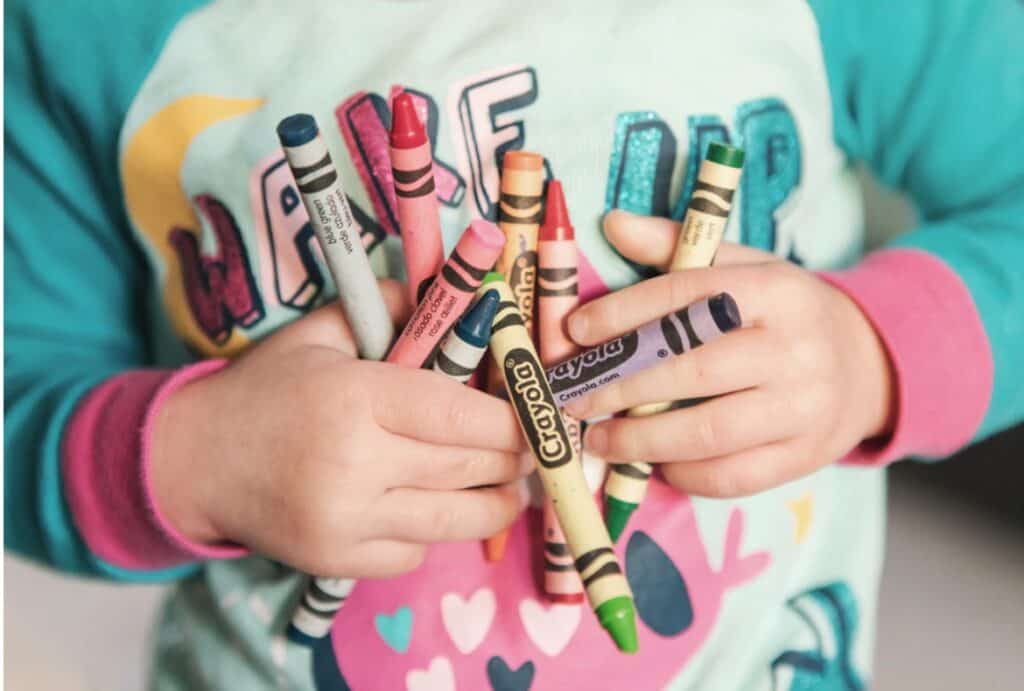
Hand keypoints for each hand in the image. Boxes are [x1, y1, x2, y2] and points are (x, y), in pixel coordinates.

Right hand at [151, 279, 528, 577]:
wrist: (196, 460)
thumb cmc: (267, 389)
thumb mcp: (320, 333)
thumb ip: (387, 306)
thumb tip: (454, 295)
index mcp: (356, 398)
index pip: (461, 413)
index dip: (512, 419)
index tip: (536, 417)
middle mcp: (355, 464)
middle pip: (469, 467)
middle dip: (514, 459)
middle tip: (535, 449)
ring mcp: (347, 521)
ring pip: (455, 520)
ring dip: (496, 504)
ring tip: (511, 488)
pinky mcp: (338, 561)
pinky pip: (415, 553)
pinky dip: (435, 532)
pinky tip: (432, 508)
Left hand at [563, 211, 895, 497]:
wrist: (866, 365)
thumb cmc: (782, 313)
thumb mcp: (742, 268)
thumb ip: (677, 248)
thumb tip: (613, 224)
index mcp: (777, 291)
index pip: (689, 296)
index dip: (625, 314)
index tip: (577, 331)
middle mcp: (795, 349)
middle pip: (693, 371)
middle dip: (621, 387)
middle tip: (574, 397)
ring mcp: (803, 408)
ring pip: (708, 432)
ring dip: (641, 440)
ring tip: (598, 439)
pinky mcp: (804, 456)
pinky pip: (731, 476)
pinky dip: (682, 473)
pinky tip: (652, 461)